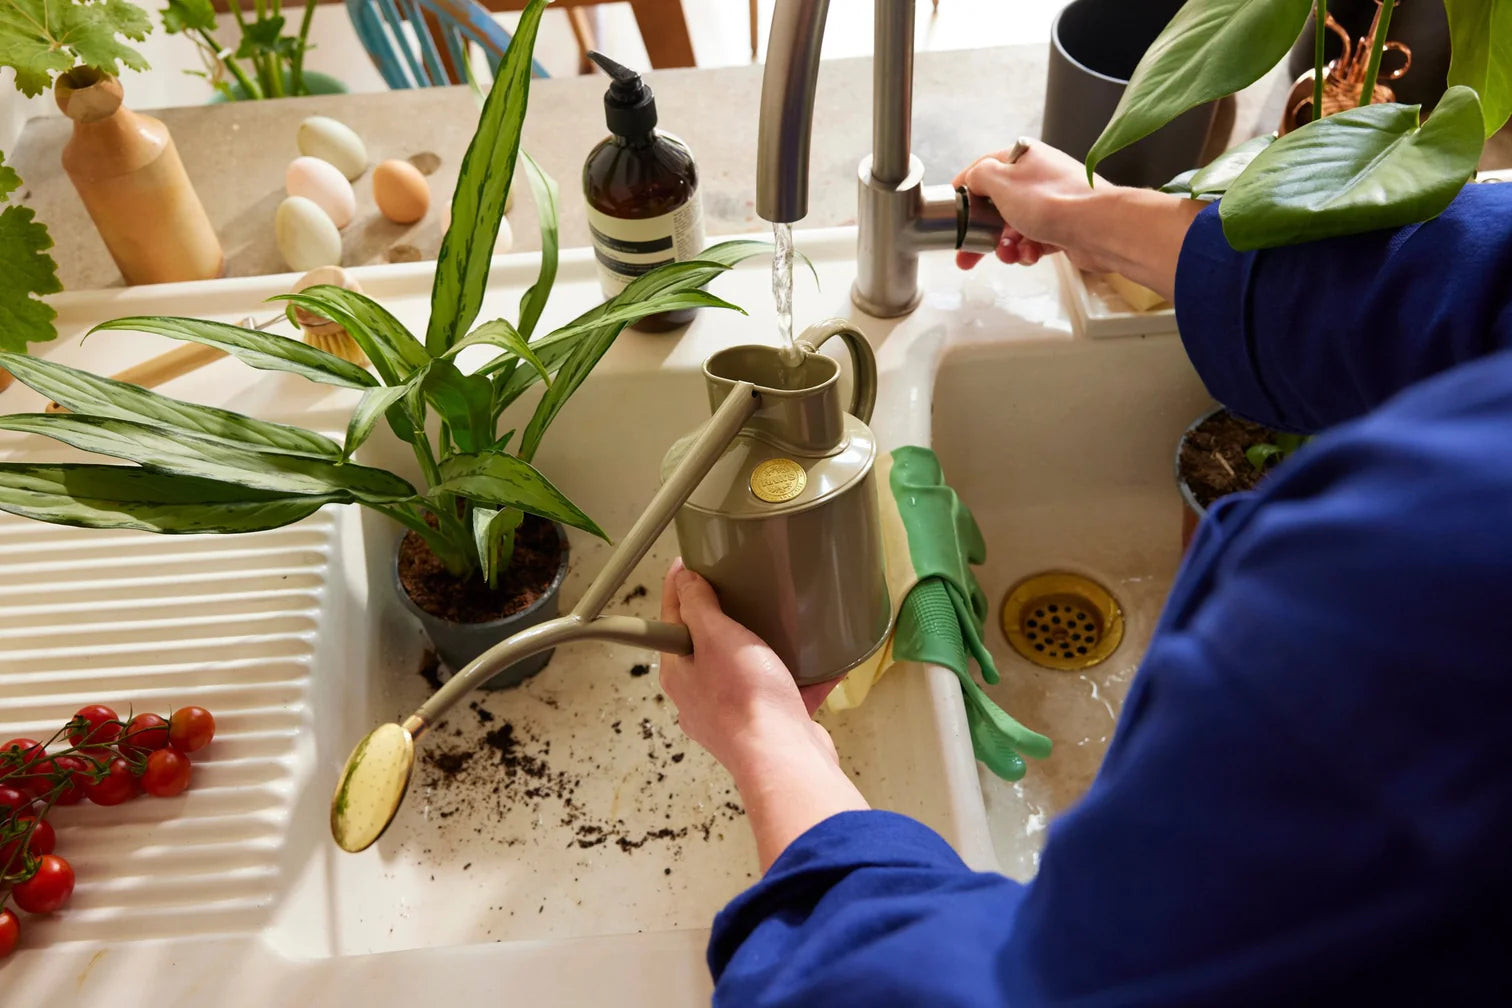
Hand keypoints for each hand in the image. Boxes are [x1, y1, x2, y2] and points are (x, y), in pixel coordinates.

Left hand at [658, 560, 838, 778]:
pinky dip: (800, 676)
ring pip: (744, 669)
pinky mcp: (767, 724)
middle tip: (738, 587)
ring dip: (762, 647)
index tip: (689, 562)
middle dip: (722, 616)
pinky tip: (820, 661)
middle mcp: (700, 695)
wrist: (784, 759)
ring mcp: (733, 713)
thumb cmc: (746, 701)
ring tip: (779, 622)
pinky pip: (782, 692)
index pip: (670, 619)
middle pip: (706, 645)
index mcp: (679, 673)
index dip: (679, 586)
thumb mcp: (716, 637)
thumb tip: (685, 582)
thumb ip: (698, 607)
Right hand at [953, 139, 1205, 302]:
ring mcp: (1053, 201)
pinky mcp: (1065, 226)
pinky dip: (1028, 250)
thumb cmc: (1051, 202)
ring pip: (1015, 226)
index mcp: (1022, 157)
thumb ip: (978, 176)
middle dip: (981, 232)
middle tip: (966, 255)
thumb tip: (972, 179)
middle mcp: (1038, 176)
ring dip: (1006, 245)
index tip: (952, 214)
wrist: (1099, 228)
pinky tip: (1030, 255)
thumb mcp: (1001, 181)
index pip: (982, 171)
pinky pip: (1035, 239)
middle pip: (997, 205)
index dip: (964, 194)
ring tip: (1008, 255)